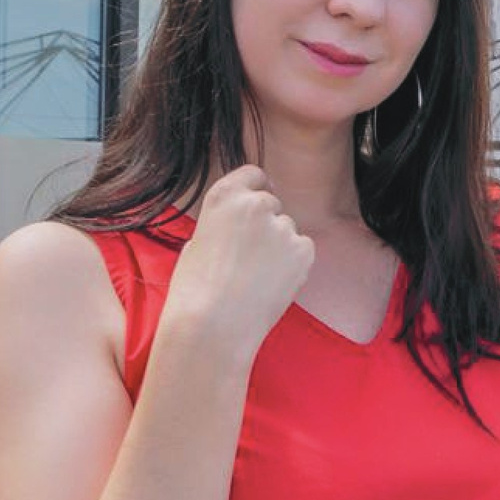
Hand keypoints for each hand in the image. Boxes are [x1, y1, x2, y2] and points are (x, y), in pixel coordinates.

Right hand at [163, 166, 315, 365]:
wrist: (213, 324)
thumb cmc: (195, 290)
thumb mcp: (197, 241)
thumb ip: (223, 224)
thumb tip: (238, 227)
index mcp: (224, 195)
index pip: (253, 175)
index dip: (256, 191)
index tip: (256, 208)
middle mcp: (256, 203)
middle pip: (272, 205)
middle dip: (266, 225)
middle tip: (250, 257)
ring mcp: (283, 225)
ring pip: (287, 231)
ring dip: (279, 248)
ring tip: (256, 278)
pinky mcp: (303, 249)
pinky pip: (303, 250)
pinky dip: (293, 264)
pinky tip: (272, 284)